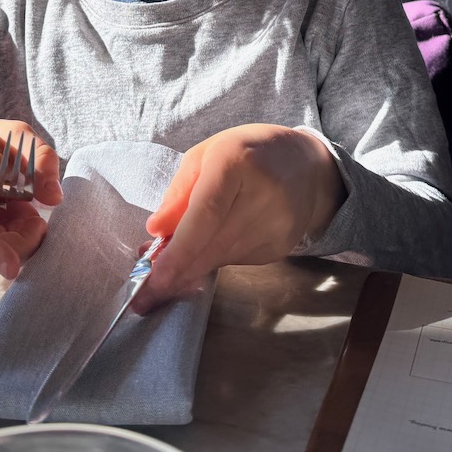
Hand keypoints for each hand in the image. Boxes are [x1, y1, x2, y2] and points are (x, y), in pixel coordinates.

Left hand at [135, 124, 345, 312]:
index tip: (155, 277)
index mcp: (236, 161)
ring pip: (222, 258)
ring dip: (190, 270)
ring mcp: (277, 224)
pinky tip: (207, 250)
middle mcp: (262, 194)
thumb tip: (156, 231)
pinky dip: (214, 260)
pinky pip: (236, 260)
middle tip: (144, 298)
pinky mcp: (282, 245)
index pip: (205, 214)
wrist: (308, 167)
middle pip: (212, 244)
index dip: (179, 250)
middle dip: (175, 274)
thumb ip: (179, 192)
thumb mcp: (207, 155)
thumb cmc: (247, 153)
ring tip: (165, 276)